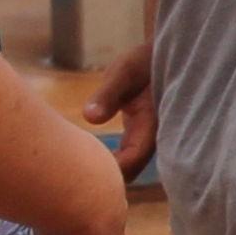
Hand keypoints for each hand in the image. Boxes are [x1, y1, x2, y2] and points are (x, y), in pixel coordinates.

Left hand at [83, 47, 156, 180]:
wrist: (165, 54)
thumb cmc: (144, 60)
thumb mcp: (125, 71)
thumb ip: (109, 94)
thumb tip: (89, 117)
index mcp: (151, 124)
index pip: (132, 160)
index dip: (109, 172)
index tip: (79, 175)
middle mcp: (153, 137)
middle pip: (130, 171)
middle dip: (106, 180)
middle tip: (70, 180)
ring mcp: (146, 137)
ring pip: (129, 166)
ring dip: (107, 170)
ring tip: (74, 172)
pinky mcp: (139, 133)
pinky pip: (126, 156)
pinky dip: (109, 160)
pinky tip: (86, 157)